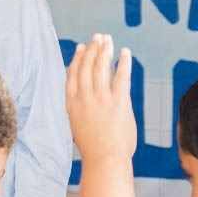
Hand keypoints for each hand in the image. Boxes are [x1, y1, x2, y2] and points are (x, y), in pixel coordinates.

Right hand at [66, 33, 135, 161]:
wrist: (104, 159)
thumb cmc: (93, 147)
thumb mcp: (78, 125)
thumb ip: (80, 109)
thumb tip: (85, 101)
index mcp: (72, 104)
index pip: (73, 74)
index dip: (78, 59)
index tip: (82, 47)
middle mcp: (84, 98)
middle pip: (86, 66)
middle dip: (92, 49)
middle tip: (98, 37)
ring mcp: (101, 99)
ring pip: (101, 67)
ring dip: (105, 51)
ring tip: (108, 39)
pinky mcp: (118, 102)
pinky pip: (121, 77)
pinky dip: (123, 63)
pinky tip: (125, 53)